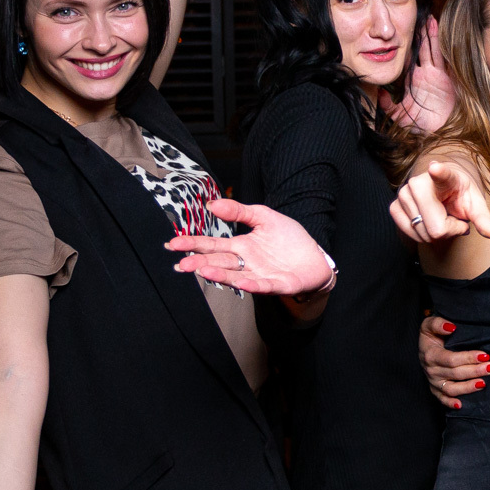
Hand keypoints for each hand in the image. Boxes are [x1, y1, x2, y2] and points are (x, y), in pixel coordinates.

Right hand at [166, 198, 334, 296]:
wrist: (316, 257)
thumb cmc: (289, 239)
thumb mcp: (264, 217)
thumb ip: (239, 211)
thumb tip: (213, 204)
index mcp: (241, 247)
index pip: (213, 245)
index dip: (194, 244)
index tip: (174, 243)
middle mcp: (246, 264)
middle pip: (219, 262)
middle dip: (200, 263)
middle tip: (182, 263)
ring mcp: (261, 276)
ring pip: (236, 276)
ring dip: (220, 275)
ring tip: (203, 271)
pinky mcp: (279, 285)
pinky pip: (263, 285)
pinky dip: (252, 285)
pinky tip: (241, 282)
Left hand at [379, 17, 455, 135]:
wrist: (443, 131)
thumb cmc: (423, 126)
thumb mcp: (400, 116)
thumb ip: (388, 106)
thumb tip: (379, 92)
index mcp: (412, 80)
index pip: (406, 59)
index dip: (402, 46)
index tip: (397, 32)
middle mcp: (424, 74)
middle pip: (420, 49)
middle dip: (418, 34)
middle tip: (415, 17)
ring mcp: (436, 74)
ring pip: (432, 48)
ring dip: (430, 34)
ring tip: (428, 18)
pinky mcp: (447, 76)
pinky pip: (443, 57)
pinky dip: (441, 43)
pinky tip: (439, 31)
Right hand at [392, 158, 489, 243]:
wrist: (442, 189)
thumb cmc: (460, 195)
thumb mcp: (476, 206)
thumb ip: (485, 221)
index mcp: (445, 177)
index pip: (441, 174)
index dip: (439, 172)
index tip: (436, 167)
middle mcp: (420, 182)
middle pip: (436, 227)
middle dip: (449, 230)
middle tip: (453, 219)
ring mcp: (404, 194)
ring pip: (423, 233)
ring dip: (436, 234)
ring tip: (441, 218)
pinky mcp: (394, 205)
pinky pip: (409, 232)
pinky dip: (422, 235)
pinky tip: (428, 223)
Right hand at [417, 315, 489, 408]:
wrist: (424, 345)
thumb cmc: (432, 334)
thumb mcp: (430, 324)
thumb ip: (438, 324)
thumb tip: (451, 327)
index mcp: (430, 354)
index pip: (451, 359)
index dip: (469, 358)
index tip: (485, 355)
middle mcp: (431, 370)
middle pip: (455, 374)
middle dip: (476, 371)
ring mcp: (433, 381)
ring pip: (451, 389)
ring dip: (468, 388)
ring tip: (484, 383)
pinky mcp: (435, 389)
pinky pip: (442, 399)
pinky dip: (450, 403)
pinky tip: (461, 405)